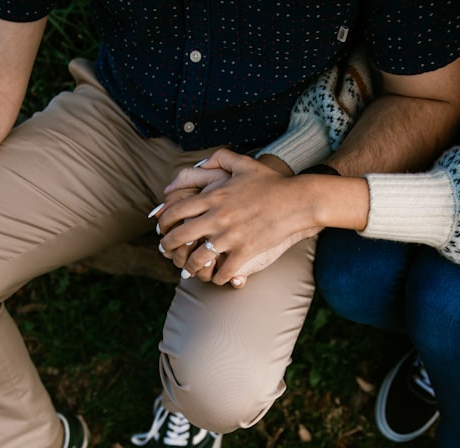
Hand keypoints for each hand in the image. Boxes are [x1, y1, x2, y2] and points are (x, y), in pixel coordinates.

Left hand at [158, 149, 322, 286]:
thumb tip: (200, 162)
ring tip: (188, 269)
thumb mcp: (243, 163)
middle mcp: (217, 217)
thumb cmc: (271, 182)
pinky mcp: (245, 251)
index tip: (162, 228)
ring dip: (189, 266)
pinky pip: (223, 271)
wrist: (297, 200)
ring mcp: (230, 236)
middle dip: (168, 246)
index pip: (176, 211)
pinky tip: (216, 277)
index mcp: (213, 197)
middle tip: (166, 251)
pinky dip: (217, 277)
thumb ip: (220, 157)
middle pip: (180, 236)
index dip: (163, 222)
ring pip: (198, 258)